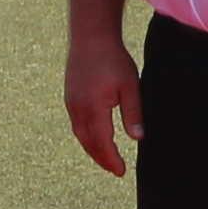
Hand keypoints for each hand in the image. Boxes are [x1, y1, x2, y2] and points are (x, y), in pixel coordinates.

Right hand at [65, 27, 143, 176]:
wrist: (91, 36)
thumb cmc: (113, 59)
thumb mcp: (130, 86)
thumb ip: (133, 113)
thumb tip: (137, 138)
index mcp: (94, 108)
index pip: (103, 143)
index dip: (112, 160)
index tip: (121, 172)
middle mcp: (78, 109)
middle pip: (89, 143)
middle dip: (102, 159)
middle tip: (115, 170)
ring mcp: (71, 103)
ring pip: (80, 135)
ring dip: (92, 149)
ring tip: (106, 158)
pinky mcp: (69, 97)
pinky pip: (76, 124)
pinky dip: (86, 136)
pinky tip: (94, 137)